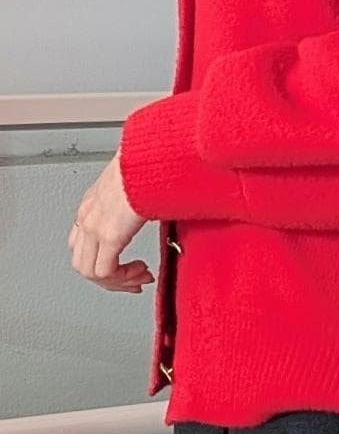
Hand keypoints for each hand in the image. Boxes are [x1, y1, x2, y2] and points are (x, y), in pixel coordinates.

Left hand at [68, 147, 153, 292]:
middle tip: (135, 278)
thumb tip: (161, 204)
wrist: (155, 152)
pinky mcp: (109, 234)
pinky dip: (122, 279)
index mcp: (94, 202)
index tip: (129, 265)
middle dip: (112, 278)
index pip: (83, 244)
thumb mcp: (140, 183)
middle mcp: (88, 215)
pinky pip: (105, 272)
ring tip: (139, 277)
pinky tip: (140, 271)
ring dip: (117, 281)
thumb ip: (140, 197)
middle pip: (83, 263)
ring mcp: (95, 225)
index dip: (106, 261)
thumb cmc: (153, 161)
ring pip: (89, 271)